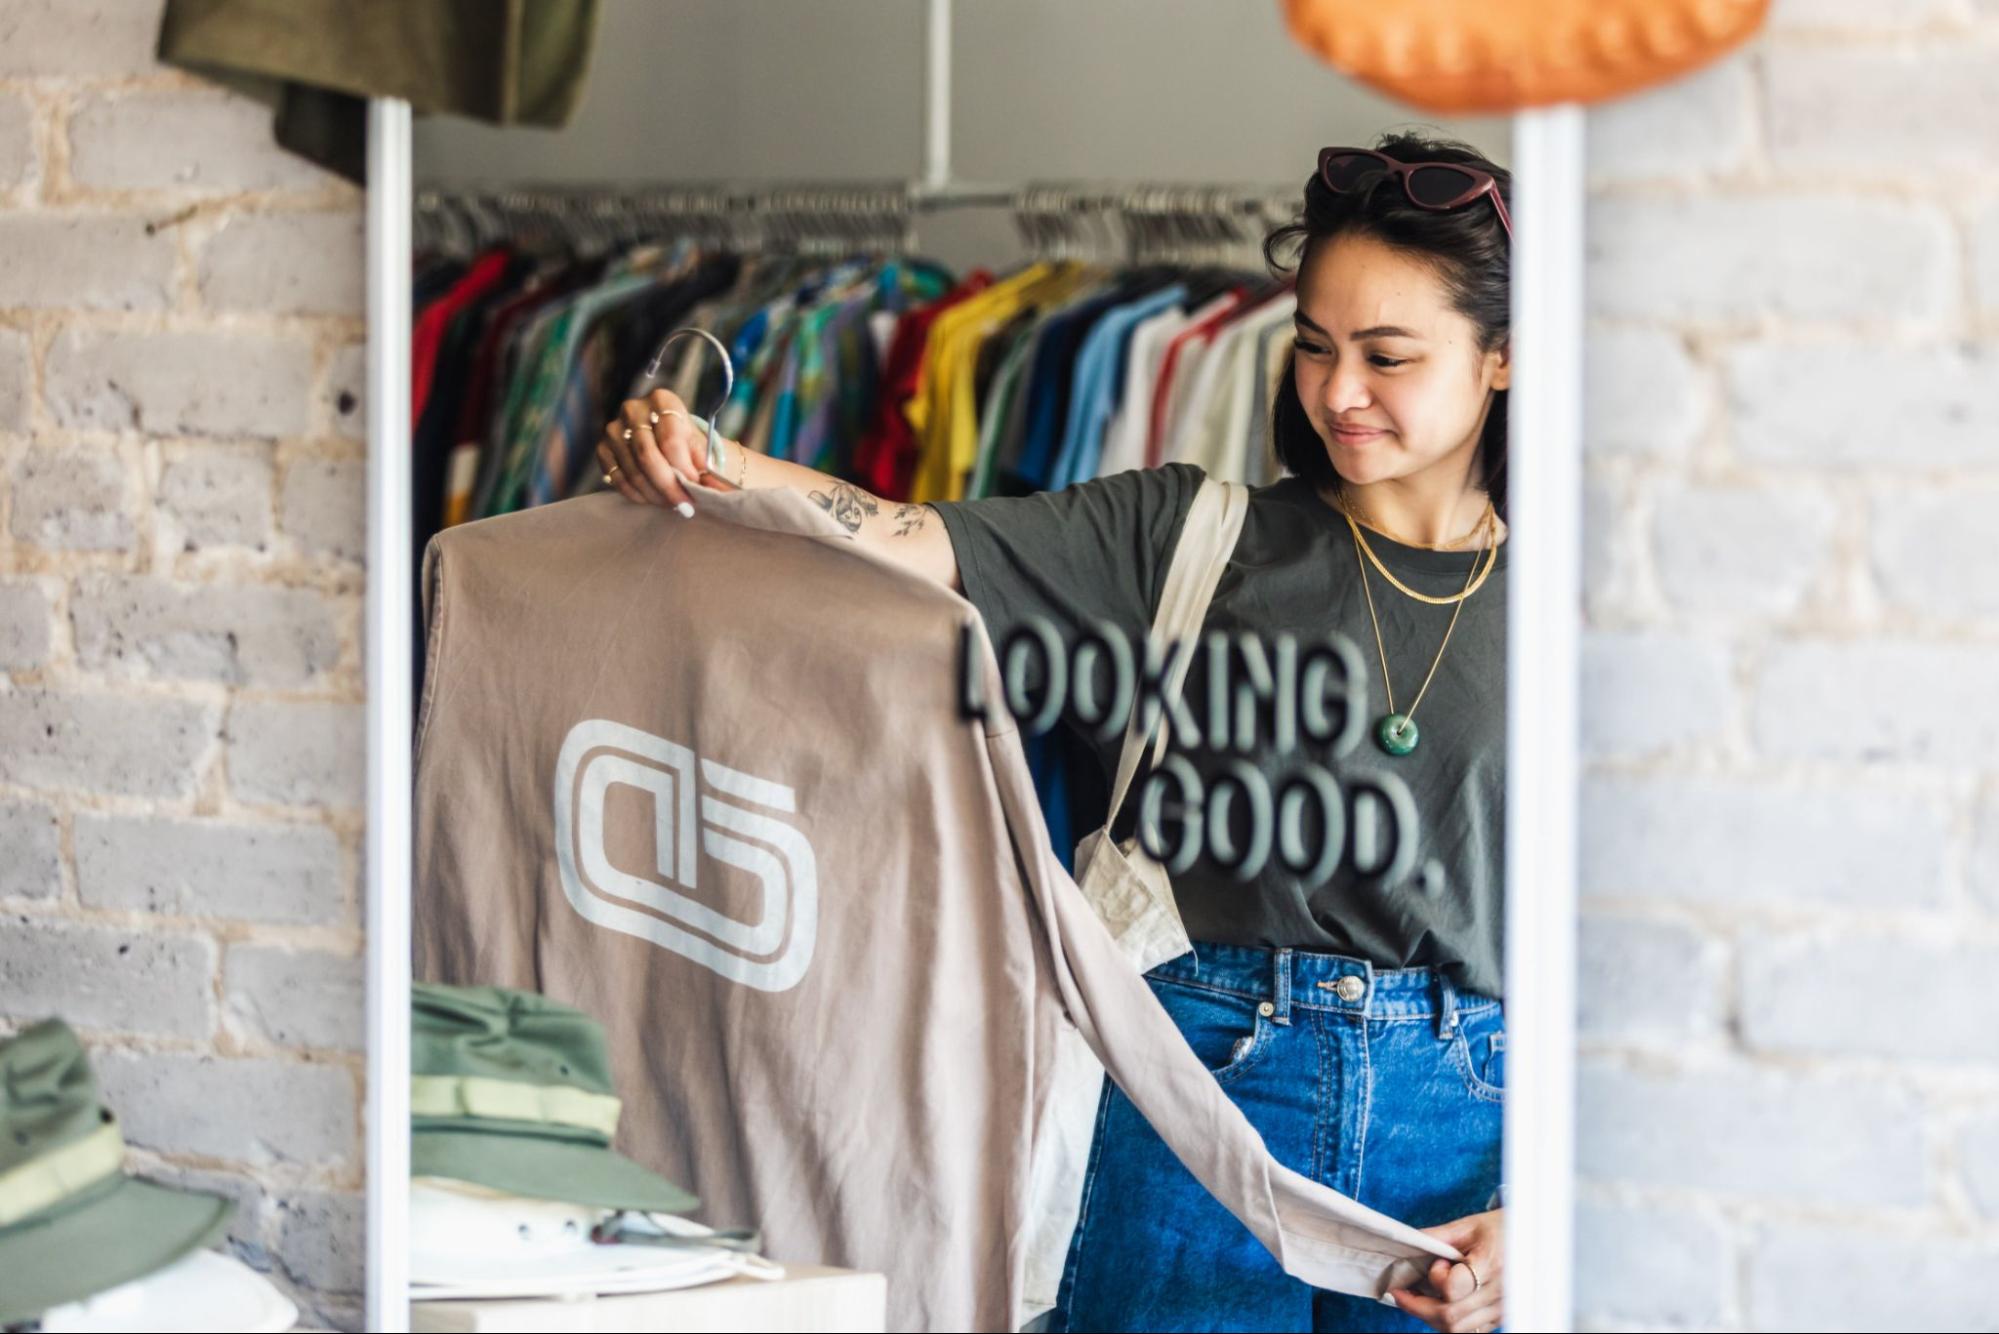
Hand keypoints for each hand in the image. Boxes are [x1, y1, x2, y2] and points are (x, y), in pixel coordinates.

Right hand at [598, 388, 740, 513]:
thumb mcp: (700, 446)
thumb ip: (707, 467)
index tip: (696, 490)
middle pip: (648, 456)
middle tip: (684, 506)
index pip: (670, 440)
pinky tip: (653, 500)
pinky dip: (637, 495)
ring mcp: (614, 429)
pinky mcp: (603, 448)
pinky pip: (617, 478)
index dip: (684, 470)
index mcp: (662, 401)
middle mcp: (633, 410)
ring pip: (633, 471)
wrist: (661, 433)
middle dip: (668, 487)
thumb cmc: (684, 440)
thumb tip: (719, 492)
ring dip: (655, 495)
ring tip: (672, 505)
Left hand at [1387, 1208, 1501, 1332]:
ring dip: (1433, 1317)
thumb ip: (1437, 1236)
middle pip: (1451, 1317)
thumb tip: (1408, 1243)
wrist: (1537, 1239)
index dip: (1436, 1279)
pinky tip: (1442, 1306)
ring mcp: (1502, 1309)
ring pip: (1459, 1329)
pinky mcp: (1502, 1317)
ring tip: (1420, 1299)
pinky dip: (1452, 1323)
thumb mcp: (1470, 1225)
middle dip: (1419, 1307)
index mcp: (1491, 1264)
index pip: (1453, 1288)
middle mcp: (1500, 1293)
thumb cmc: (1503, 1228)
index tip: (1436, 1264)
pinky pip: (1472, 1331)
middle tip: (1401, 1293)